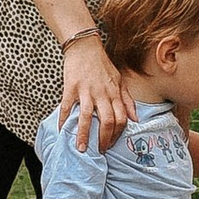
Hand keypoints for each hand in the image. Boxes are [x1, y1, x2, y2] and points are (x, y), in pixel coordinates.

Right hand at [57, 31, 130, 149]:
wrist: (84, 47)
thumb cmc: (102, 64)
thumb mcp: (120, 80)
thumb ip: (128, 100)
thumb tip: (135, 119)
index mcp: (114, 93)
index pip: (121, 118)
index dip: (118, 134)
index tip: (112, 144)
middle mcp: (102, 94)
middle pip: (107, 121)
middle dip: (104, 139)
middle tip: (99, 151)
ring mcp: (86, 91)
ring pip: (87, 117)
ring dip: (84, 135)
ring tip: (81, 148)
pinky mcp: (71, 88)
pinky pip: (67, 107)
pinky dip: (64, 120)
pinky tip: (62, 131)